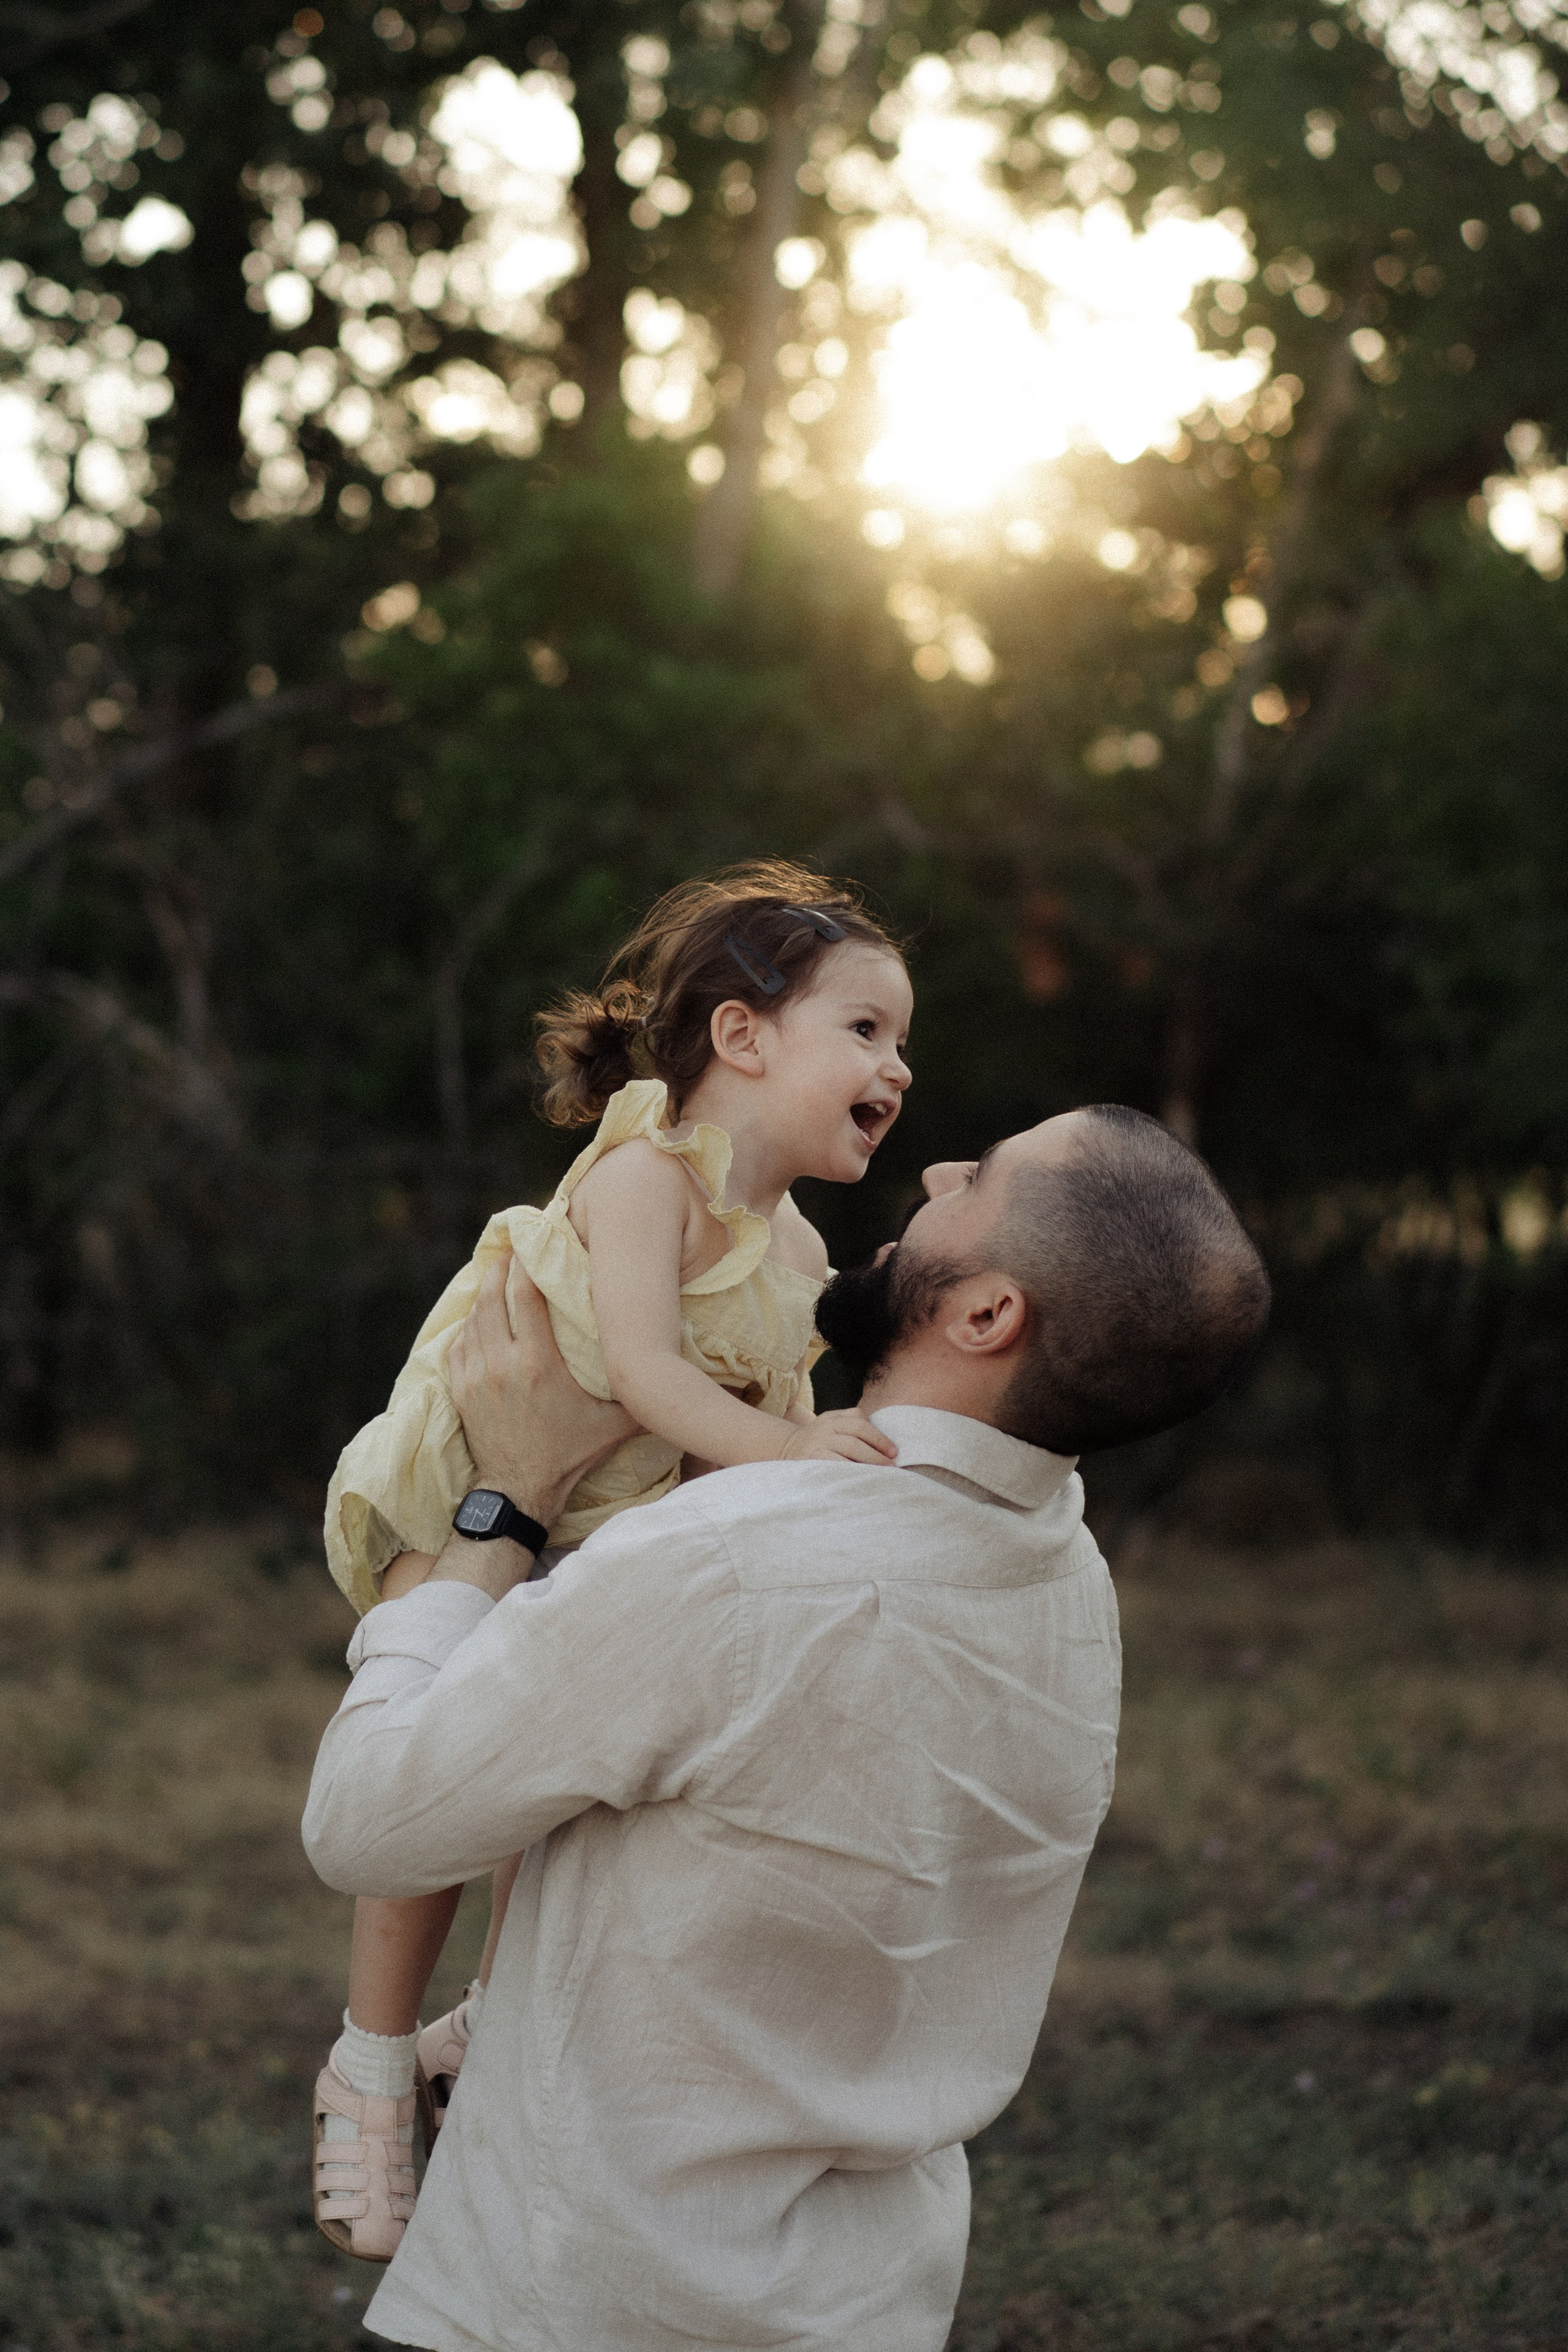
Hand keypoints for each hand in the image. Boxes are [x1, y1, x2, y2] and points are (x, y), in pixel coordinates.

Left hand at [446, 1252, 637, 1535]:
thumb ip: (642, 1394)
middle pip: (491, 1298)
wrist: (521, 1489)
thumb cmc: (571, 1454)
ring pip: (473, 1319)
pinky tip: (481, 1317)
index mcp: (539, 1365)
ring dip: (484, 1294)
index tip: (534, 1243)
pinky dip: (469, 1326)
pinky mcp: (460, 1390)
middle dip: (500, 1268)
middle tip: (513, 1248)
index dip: (527, 1264)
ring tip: (498, 1276)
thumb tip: (678, 1370)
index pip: (525, 1296)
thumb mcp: (614, 1424)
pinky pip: (458, 1344)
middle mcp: (503, 1365)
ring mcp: (476, 1377)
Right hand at [776, 1408, 897, 1466]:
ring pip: (849, 1449)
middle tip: (892, 1466)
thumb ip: (853, 1426)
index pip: (860, 1422)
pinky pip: (836, 1465)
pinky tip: (862, 1479)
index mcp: (833, 1418)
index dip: (880, 1437)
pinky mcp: (812, 1460)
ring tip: (882, 1474)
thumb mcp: (832, 1425)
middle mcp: (825, 1427)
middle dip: (877, 1452)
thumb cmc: (820, 1442)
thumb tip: (886, 1446)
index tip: (894, 1452)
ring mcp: (818, 1443)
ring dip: (869, 1462)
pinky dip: (851, 1472)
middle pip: (857, 1436)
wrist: (786, 1450)